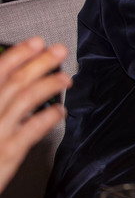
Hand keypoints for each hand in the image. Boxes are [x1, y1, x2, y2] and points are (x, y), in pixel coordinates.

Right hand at [0, 38, 69, 192]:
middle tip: (59, 51)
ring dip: (48, 85)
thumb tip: (11, 78)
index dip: (18, 54)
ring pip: (25, 100)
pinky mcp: (6, 154)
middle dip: (39, 62)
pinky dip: (48, 118)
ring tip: (65, 78)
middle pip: (14, 82)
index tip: (36, 42)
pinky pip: (31, 131)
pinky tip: (60, 111)